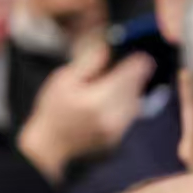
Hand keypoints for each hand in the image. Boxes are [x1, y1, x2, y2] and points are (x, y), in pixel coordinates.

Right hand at [18, 41, 151, 181]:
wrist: (51, 143)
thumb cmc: (53, 108)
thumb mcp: (64, 79)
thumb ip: (89, 64)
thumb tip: (108, 49)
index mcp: (97, 100)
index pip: (128, 77)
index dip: (138, 63)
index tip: (142, 55)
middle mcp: (111, 117)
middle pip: (135, 89)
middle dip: (137, 74)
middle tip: (137, 62)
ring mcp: (117, 129)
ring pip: (136, 102)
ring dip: (133, 89)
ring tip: (124, 78)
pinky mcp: (119, 137)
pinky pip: (130, 115)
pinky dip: (128, 103)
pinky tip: (115, 96)